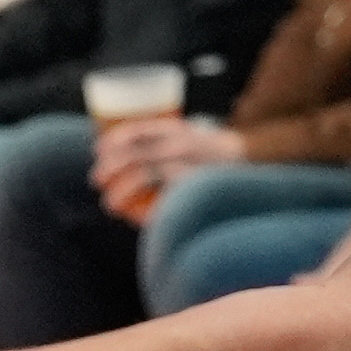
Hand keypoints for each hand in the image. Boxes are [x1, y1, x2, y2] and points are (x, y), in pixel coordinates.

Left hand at [95, 112, 244, 219]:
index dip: (114, 139)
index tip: (97, 149)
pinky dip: (149, 212)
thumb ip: (162, 143)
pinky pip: (166, 200)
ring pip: (146, 174)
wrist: (253, 160)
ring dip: (122, 189)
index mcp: (177, 130)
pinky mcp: (195, 186)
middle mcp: (182, 144)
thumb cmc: (212, 153)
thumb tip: (122, 157)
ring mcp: (189, 164)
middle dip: (111, 166)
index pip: (138, 129)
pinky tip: (139, 221)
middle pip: (137, 153)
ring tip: (110, 204)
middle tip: (96, 180)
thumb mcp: (188, 137)